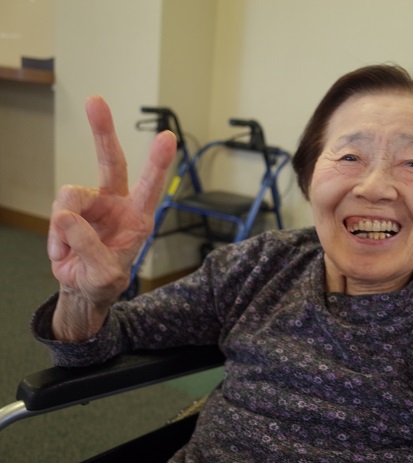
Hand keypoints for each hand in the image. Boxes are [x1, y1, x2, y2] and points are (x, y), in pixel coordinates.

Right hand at [48, 96, 175, 306]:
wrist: (82, 288)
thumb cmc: (104, 279)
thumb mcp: (105, 273)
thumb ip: (89, 247)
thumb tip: (66, 217)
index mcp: (138, 216)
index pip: (150, 186)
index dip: (158, 162)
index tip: (167, 137)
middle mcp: (117, 203)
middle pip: (110, 161)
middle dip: (103, 131)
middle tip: (95, 100)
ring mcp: (92, 204)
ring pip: (70, 196)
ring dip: (65, 227)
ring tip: (70, 252)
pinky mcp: (70, 210)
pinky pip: (56, 214)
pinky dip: (56, 237)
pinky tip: (63, 251)